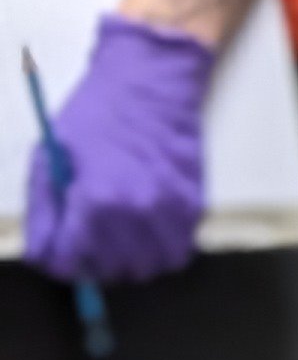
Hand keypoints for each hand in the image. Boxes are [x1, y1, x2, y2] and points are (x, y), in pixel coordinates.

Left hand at [23, 14, 213, 282]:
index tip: (60, 248)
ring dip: (127, 260)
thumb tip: (43, 256)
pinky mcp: (193, 212)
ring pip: (145, 269)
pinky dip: (157, 249)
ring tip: (118, 234)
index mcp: (96, 201)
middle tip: (87, 237)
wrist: (151, 87)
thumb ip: (44, 212)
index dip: (59, 259)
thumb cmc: (94, 115)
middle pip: (109, 272)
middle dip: (92, 261)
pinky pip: (174, 254)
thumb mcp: (50, 156)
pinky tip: (145, 226)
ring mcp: (170, 216)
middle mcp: (136, 216)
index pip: (70, 263)